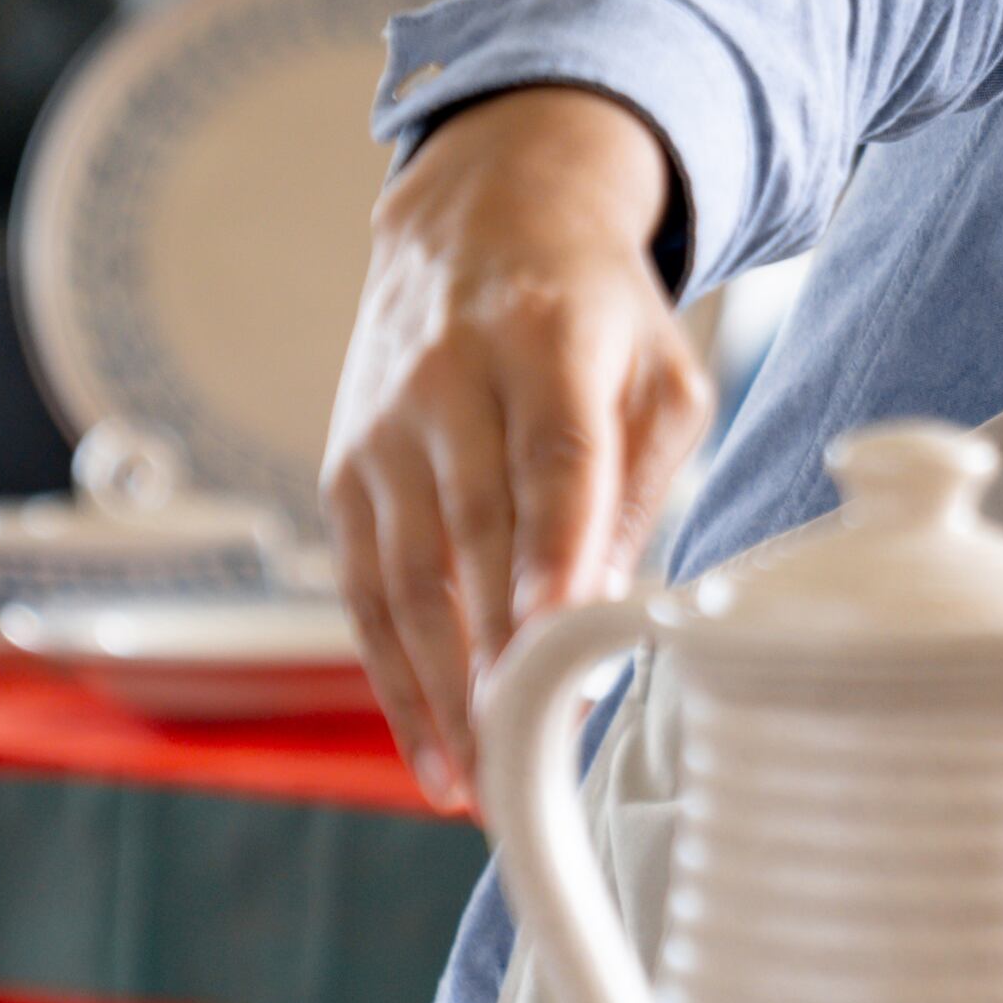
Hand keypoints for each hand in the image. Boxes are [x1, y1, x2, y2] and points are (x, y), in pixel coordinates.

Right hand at [321, 86, 711, 812]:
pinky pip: (366, 589)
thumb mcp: (658, 372)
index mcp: (550, 340)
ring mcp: (384, 428)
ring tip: (478, 782)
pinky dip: (395, 676)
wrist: (481, 219)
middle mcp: (450, 380)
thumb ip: (639, 487)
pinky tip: (432, 746)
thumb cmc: (597, 313)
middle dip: (495, 653)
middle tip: (528, 756)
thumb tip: (607, 620)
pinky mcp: (345, 471)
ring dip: (439, 688)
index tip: (562, 641)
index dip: (557, 552)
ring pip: (406, 575)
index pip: (554, 457)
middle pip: (471, 531)